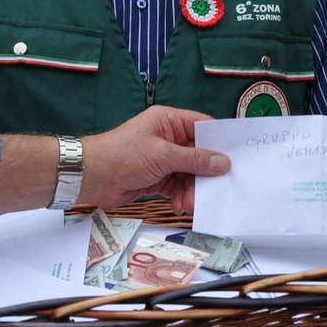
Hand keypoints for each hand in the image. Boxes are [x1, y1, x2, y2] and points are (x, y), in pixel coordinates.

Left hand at [80, 106, 229, 211]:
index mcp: (169, 121)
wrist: (92, 177)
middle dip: (205, 174)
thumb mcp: (163, 155)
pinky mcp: (157, 177)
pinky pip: (178, 186)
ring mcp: (163, 159)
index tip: (235, 157)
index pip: (202, 127)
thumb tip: (223, 162)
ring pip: (189, 174)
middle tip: (214, 190)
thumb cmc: (124, 155)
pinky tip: (179, 205)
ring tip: (190, 203)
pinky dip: (181, 196)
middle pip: (198, 154)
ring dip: (192, 189)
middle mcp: (168, 138)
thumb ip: (194, 159)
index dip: (218, 142)